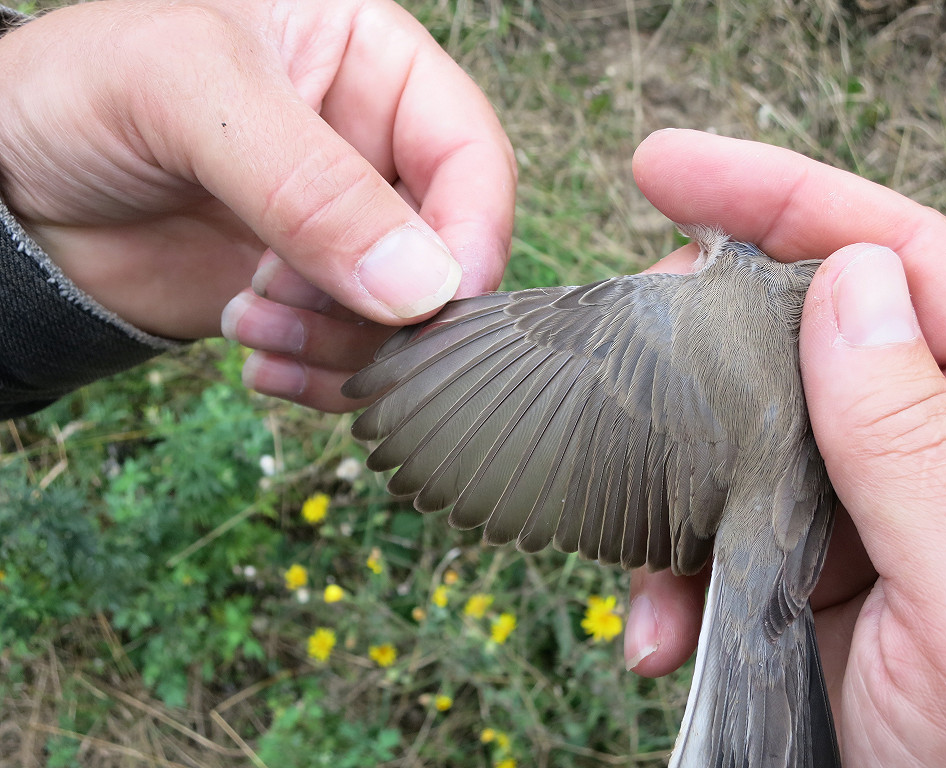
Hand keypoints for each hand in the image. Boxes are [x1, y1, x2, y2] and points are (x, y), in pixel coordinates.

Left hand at [0, 0, 514, 410]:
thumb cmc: (82, 91)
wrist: (12, 188)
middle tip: (336, 325)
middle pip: (449, 246)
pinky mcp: (310, 294)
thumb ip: (310, 185)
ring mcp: (341, 230)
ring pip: (406, 316)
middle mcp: (369, 149)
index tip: (441, 299)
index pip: (470, 150)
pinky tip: (256, 354)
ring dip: (345, 346)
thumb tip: (421, 285)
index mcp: (369, 63)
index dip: (473, 229)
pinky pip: (354, 354)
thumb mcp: (193, 95)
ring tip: (256, 320)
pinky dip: (319, 374)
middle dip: (400, 306)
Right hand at [624, 130, 945, 765]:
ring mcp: (857, 501)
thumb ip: (917, 438)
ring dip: (667, 482)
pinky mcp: (802, 562)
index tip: (662, 166)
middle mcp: (930, 435)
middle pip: (794, 326)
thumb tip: (846, 282)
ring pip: (734, 429)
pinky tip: (661, 624)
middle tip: (624, 355)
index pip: (893, 258)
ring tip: (643, 554)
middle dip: (697, 336)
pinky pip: (713, 524)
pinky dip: (669, 570)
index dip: (776, 195)